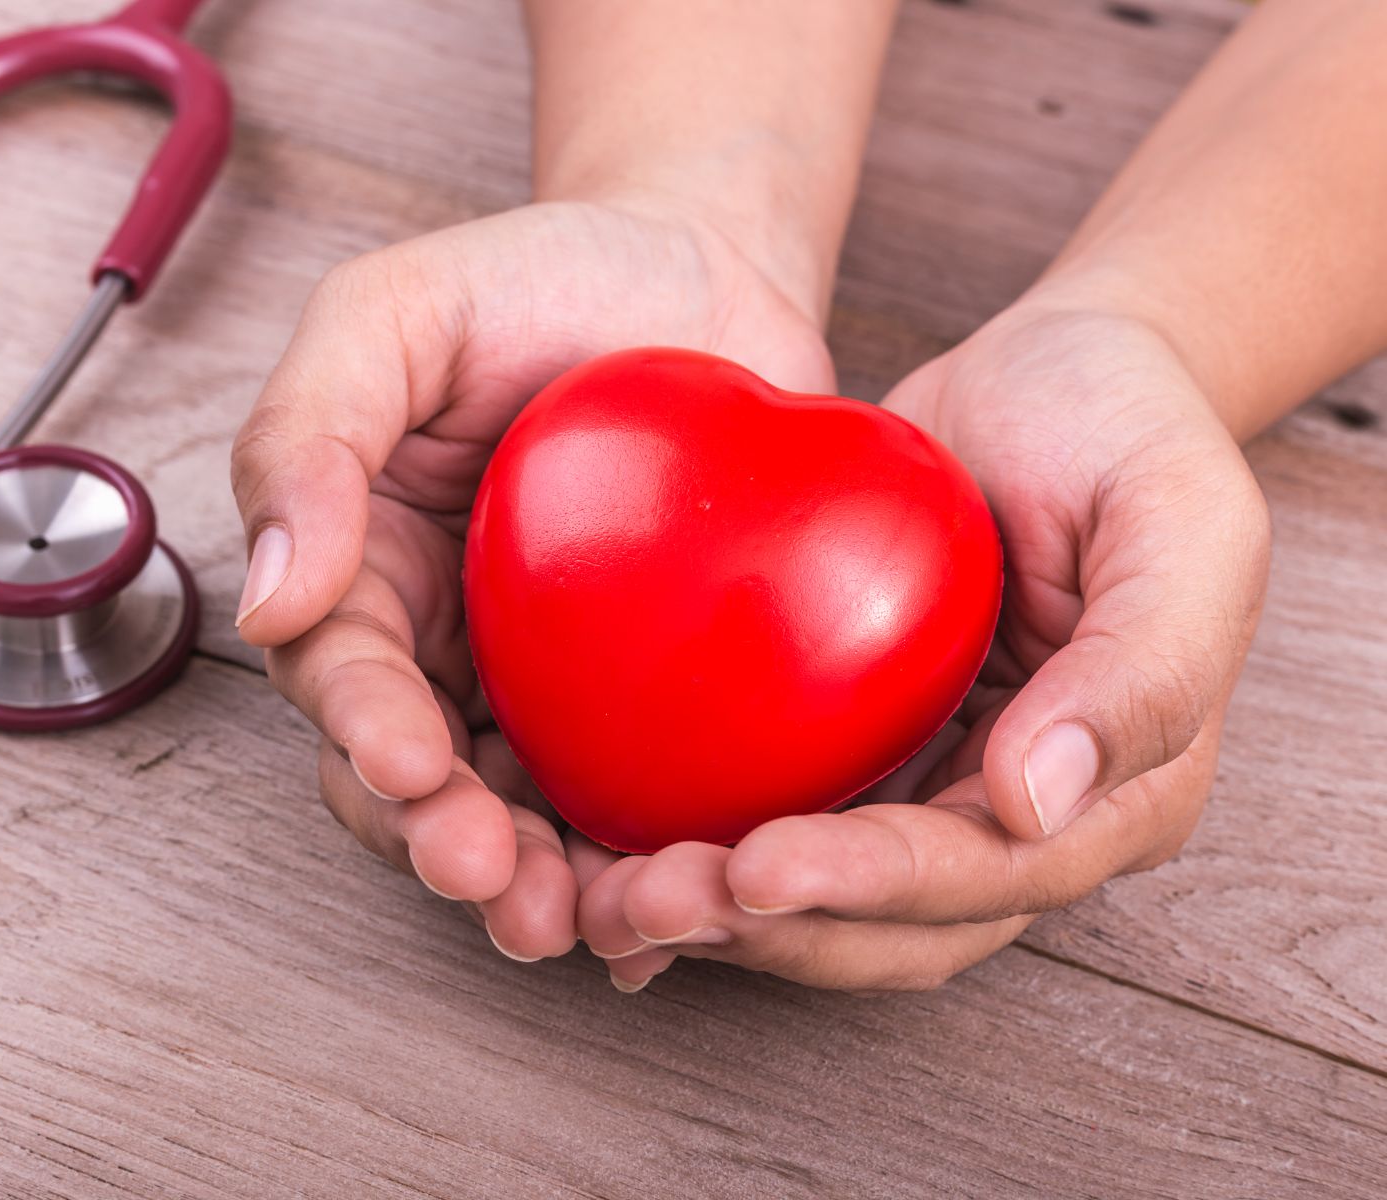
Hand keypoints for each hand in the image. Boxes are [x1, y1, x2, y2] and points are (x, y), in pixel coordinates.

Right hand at [230, 197, 834, 959]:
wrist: (699, 268)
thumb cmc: (536, 277)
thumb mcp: (395, 314)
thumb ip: (309, 434)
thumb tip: (270, 601)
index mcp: (364, 570)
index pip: (343, 676)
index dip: (366, 734)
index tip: (407, 767)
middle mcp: (442, 648)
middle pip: (418, 782)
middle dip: (443, 844)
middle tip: (496, 882)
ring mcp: (545, 685)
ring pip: (519, 816)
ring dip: (540, 884)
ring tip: (584, 924)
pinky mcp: (645, 705)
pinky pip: (628, 799)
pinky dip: (640, 862)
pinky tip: (667, 904)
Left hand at [579, 303, 1271, 991]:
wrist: (1051, 377)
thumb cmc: (1125, 427)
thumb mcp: (1178, 517)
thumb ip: (1141, 666)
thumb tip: (1033, 805)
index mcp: (1118, 792)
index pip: (985, 873)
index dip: (871, 886)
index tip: (758, 867)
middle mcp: (1019, 820)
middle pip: (889, 926)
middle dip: (770, 930)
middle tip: (647, 902)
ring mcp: (930, 790)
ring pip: (819, 904)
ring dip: (715, 919)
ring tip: (605, 902)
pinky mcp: (855, 751)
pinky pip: (773, 824)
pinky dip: (695, 857)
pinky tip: (602, 864)